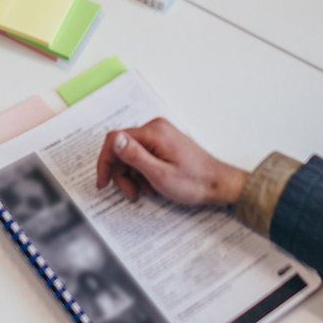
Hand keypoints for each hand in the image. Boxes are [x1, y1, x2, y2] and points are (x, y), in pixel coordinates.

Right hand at [96, 118, 249, 206]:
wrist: (218, 184)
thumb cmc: (194, 182)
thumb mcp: (159, 175)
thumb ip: (135, 156)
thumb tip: (114, 140)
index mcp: (153, 132)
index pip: (115, 139)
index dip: (105, 162)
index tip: (103, 182)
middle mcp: (155, 128)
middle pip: (122, 148)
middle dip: (122, 173)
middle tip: (131, 193)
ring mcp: (160, 135)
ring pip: (132, 154)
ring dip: (133, 176)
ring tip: (145, 191)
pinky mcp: (164, 143)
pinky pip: (143, 156)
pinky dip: (143, 172)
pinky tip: (152, 185)